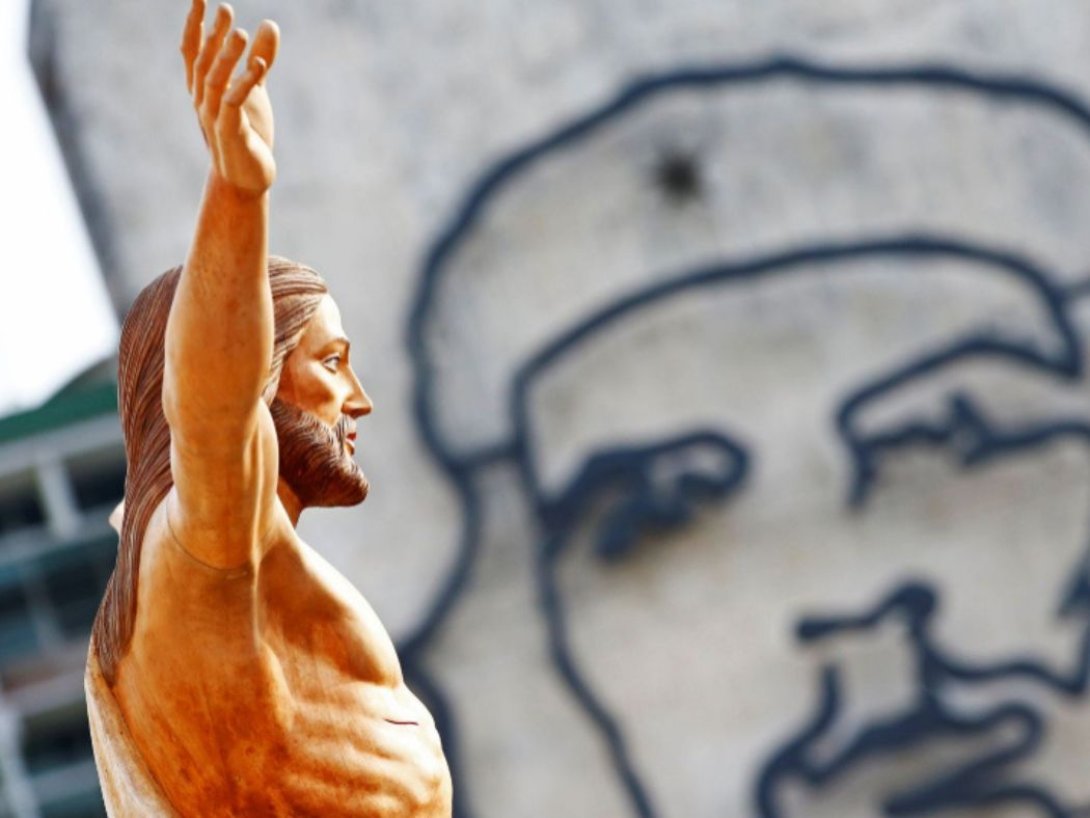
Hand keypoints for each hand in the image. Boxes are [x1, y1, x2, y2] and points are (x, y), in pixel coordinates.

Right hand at [181, 0, 279, 193]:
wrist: (246, 177)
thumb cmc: (248, 132)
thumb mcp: (255, 90)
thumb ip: (260, 58)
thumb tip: (269, 24)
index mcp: (204, 88)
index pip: (194, 51)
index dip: (196, 25)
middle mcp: (203, 100)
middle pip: (203, 62)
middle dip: (213, 35)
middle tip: (225, 9)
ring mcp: (213, 117)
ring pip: (214, 81)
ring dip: (226, 57)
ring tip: (241, 34)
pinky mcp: (230, 133)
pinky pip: (233, 104)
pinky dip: (245, 84)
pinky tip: (259, 66)